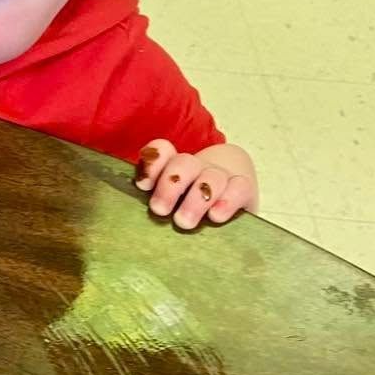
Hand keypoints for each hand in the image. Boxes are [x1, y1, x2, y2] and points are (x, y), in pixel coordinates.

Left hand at [134, 139, 258, 229]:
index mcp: (175, 168)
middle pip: (183, 164)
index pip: (162, 151)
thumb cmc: (192, 207)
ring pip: (211, 177)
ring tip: (184, 222)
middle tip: (159, 210)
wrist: (235, 196)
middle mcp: (197, 168)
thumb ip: (156, 206)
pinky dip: (227, 200)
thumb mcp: (172, 205)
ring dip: (196, 199)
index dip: (152, 163)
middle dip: (170, 186)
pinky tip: (216, 217)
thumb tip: (131, 222)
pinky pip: (239, 187)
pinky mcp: (243, 190)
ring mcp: (222, 177)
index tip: (143, 185)